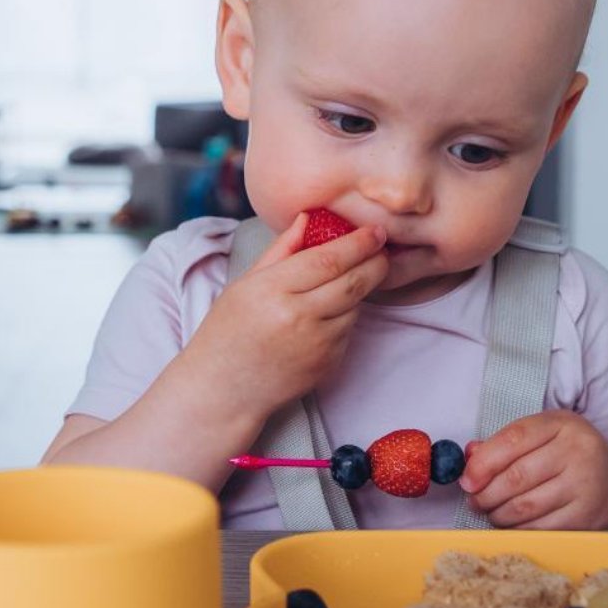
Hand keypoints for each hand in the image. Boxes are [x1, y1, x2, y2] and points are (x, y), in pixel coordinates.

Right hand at [178, 213, 389, 419]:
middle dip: (375, 262)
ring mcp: (316, 344)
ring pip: (354, 307)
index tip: (374, 232)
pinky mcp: (327, 365)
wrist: (224, 389)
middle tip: (382, 249)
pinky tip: (323, 317)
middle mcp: (298, 317)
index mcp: (273, 290)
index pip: (328, 259)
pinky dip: (344, 318)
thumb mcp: (244, 284)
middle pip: (353, 282)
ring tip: (343, 282)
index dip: (358, 243)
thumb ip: (281, 251)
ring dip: (358, 291)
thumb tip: (308, 218)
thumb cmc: (228, 333)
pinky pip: (347, 331)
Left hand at [459, 411, 607, 528]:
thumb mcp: (544, 438)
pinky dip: (516, 529)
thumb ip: (505, 444)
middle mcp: (579, 452)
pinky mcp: (587, 518)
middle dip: (485, 493)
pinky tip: (511, 524)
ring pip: (524, 506)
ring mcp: (586, 486)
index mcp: (564, 424)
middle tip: (474, 500)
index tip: (466, 480)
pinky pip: (538, 528)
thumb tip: (469, 455)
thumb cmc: (571, 459)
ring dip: (497, 514)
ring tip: (490, 512)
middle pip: (516, 477)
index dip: (483, 462)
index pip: (514, 439)